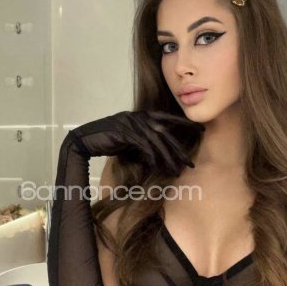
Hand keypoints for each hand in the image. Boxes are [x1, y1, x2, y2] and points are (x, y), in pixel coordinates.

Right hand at [67, 110, 204, 175]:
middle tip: (190, 162)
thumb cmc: (107, 140)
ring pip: (156, 141)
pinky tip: (157, 166)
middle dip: (179, 149)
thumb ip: (144, 141)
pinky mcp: (124, 132)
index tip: (201, 130)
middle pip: (166, 133)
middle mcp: (139, 116)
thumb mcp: (129, 139)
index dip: (185, 124)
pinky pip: (143, 145)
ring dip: (168, 157)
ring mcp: (131, 123)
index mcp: (142, 114)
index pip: (169, 118)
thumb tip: (157, 153)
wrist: (85, 139)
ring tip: (177, 170)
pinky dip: (151, 156)